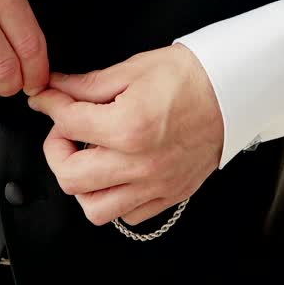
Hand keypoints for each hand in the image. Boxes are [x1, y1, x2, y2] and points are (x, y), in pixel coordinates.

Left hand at [27, 44, 222, 225]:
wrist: (236, 91)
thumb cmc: (190, 76)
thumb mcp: (134, 69)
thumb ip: (88, 85)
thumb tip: (54, 89)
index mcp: (128, 127)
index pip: (66, 123)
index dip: (49, 105)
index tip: (47, 98)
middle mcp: (140, 163)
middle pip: (70, 178)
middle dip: (57, 152)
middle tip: (66, 132)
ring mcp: (156, 184)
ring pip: (95, 209)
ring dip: (84, 185)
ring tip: (89, 159)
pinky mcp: (171, 195)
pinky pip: (129, 215)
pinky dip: (114, 199)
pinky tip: (116, 173)